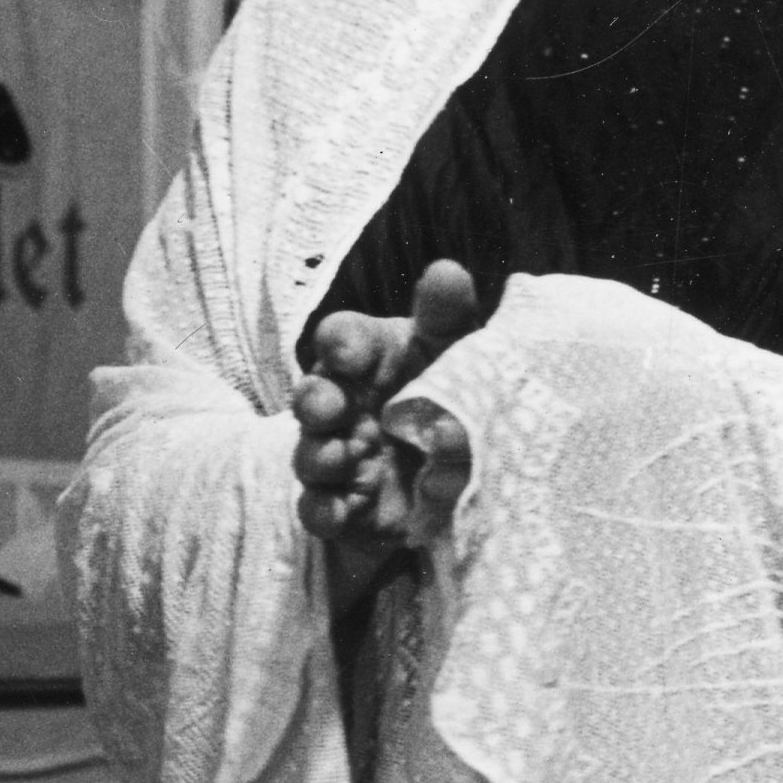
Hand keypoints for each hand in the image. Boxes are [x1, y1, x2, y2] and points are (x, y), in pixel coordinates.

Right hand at [292, 259, 478, 616]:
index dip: (341, 343)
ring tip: (343, 458)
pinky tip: (341, 510)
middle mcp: (346, 405)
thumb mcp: (459, 350)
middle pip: (314, 396)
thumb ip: (447, 315)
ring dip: (320, 455)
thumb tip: (445, 271)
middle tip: (328, 407)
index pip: (342, 339)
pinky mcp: (348, 508)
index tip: (349, 353)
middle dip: (315, 401)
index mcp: (369, 358)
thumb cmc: (455, 394)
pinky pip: (320, 510)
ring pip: (312, 454)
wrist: (470, 475)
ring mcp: (342, 458)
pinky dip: (325, 510)